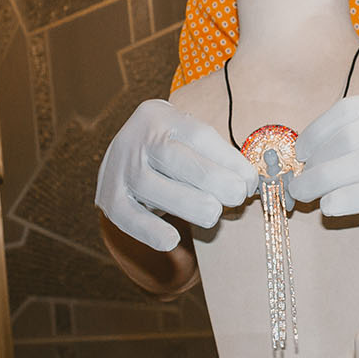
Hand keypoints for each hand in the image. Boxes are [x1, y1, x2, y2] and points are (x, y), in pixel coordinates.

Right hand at [96, 100, 259, 251]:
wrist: (122, 154)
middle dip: (212, 179)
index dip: (229, 160)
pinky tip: (172, 240)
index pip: (199, 135)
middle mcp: (137, 139)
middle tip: (235, 197)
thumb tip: (248, 184)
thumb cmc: (171, 150)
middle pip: (174, 157)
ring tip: (213, 214)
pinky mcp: (109, 197)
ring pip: (151, 186)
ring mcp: (120, 168)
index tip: (249, 182)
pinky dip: (149, 230)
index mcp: (161, 117)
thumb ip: (215, 157)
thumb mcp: (188, 141)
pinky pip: (127, 216)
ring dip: (187, 203)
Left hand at [289, 93, 358, 243]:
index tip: (301, 152)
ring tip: (305, 196)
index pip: (347, 109)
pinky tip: (330, 207)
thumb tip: (308, 156)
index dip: (318, 131)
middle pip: (348, 140)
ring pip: (356, 165)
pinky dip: (346, 199)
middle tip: (298, 183)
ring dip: (322, 182)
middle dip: (316, 163)